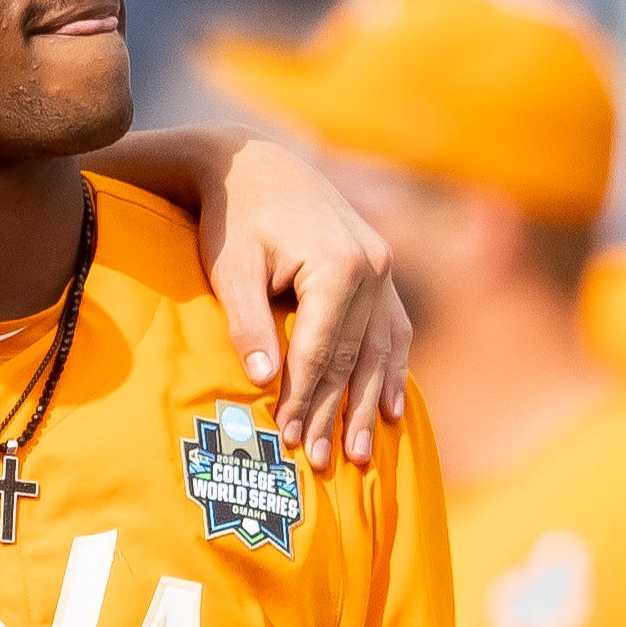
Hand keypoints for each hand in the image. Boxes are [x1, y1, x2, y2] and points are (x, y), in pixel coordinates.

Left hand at [199, 134, 413, 470]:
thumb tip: (264, 380)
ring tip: (360, 452)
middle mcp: (372, 267)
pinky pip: (394, 329)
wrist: (257, 165)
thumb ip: (247, 323)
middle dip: (336, 413)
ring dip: (369, 404)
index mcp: (337, 266)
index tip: (290, 438)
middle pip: (352, 357)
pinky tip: (389, 408)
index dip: (304, 399)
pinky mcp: (382, 269)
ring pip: (381, 350)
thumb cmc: (235, 218)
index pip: (319, 351)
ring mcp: (384, 268)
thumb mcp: (231, 269)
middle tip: (323, 462)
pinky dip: (393, 369)